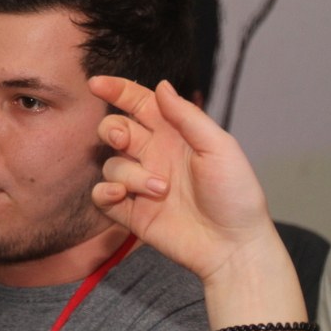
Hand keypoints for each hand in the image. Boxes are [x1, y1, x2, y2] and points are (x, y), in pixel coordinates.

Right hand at [88, 76, 274, 283]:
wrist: (233, 245)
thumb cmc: (235, 194)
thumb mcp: (219, 148)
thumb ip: (187, 117)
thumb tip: (161, 85)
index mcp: (173, 135)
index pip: (138, 104)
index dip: (117, 91)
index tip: (96, 84)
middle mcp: (152, 155)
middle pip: (115, 129)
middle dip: (112, 130)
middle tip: (124, 141)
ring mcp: (139, 183)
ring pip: (111, 164)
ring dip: (130, 174)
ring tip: (161, 190)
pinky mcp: (129, 211)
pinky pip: (101, 194)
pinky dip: (105, 191)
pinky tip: (122, 195)